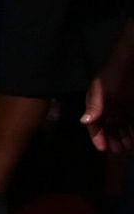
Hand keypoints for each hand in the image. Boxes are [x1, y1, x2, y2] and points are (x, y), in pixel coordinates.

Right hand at [83, 31, 133, 153]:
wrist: (129, 62)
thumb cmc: (113, 75)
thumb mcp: (102, 91)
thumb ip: (95, 107)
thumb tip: (84, 122)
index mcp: (95, 106)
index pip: (94, 126)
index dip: (97, 138)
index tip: (103, 148)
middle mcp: (105, 110)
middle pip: (107, 130)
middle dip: (111, 141)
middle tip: (118, 150)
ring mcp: (119, 109)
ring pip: (119, 128)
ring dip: (123, 138)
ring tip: (128, 146)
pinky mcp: (130, 107)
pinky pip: (130, 122)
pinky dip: (132, 131)